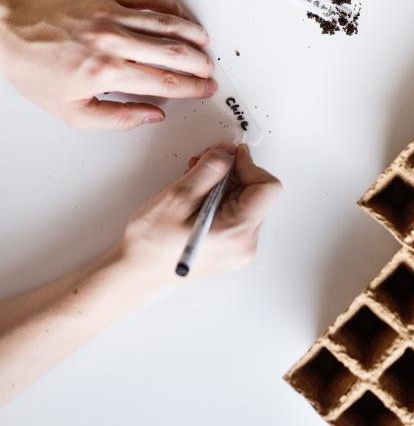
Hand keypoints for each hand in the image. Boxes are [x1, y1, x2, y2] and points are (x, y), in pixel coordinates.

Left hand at [0, 0, 216, 129]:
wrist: (11, 35)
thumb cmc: (37, 71)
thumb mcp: (72, 112)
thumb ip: (117, 118)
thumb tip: (152, 115)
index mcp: (106, 73)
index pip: (165, 82)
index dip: (191, 88)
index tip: (203, 89)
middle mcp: (112, 42)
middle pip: (174, 52)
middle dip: (200, 64)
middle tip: (209, 70)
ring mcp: (111, 15)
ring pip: (167, 23)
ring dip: (192, 35)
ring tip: (205, 43)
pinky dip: (170, 7)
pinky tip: (180, 16)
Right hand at [119, 142, 281, 288]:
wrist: (135, 272)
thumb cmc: (150, 245)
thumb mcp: (178, 197)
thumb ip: (209, 170)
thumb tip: (229, 153)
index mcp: (236, 234)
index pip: (267, 187)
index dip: (249, 164)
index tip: (229, 155)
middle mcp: (243, 245)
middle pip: (256, 192)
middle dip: (232, 171)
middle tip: (206, 161)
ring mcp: (237, 248)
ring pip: (245, 200)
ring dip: (223, 182)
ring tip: (195, 177)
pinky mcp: (229, 247)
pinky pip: (235, 212)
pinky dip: (219, 196)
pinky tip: (197, 192)